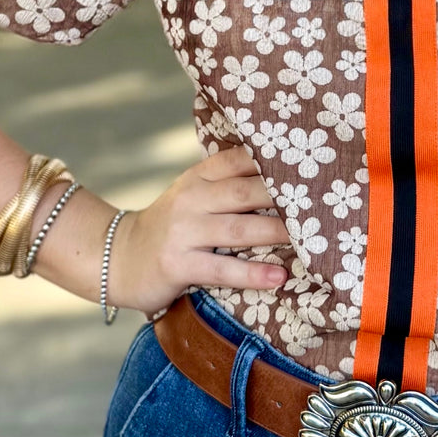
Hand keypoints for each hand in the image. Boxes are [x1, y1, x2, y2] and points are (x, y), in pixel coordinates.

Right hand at [106, 145, 293, 315]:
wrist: (118, 258)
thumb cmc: (170, 226)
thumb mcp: (192, 194)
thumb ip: (226, 183)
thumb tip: (282, 176)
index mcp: (198, 177)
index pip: (239, 159)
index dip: (272, 160)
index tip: (308, 164)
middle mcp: (191, 198)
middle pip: (244, 192)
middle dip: (283, 196)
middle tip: (319, 201)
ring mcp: (183, 231)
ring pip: (239, 229)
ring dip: (276, 232)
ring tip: (309, 237)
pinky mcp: (178, 264)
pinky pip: (222, 269)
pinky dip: (253, 273)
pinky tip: (278, 277)